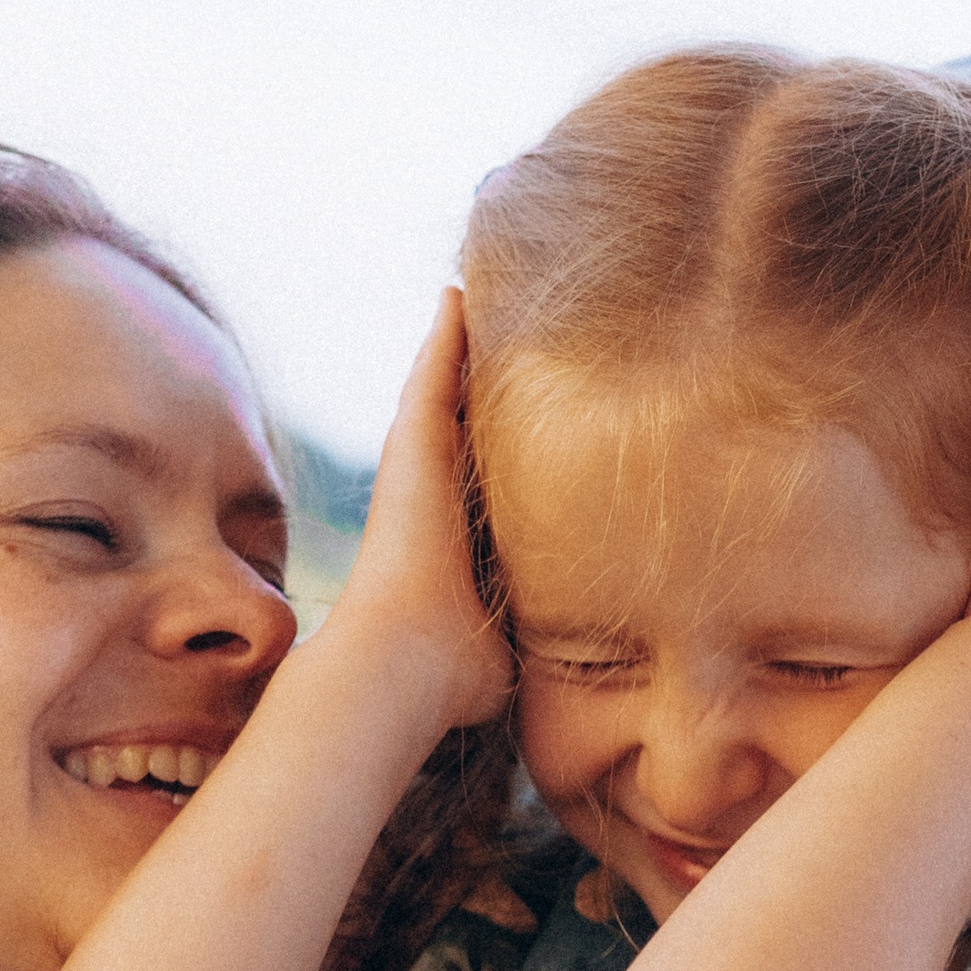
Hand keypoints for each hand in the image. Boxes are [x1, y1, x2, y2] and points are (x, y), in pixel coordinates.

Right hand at [326, 288, 513, 728]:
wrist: (406, 664)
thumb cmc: (454, 675)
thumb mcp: (506, 644)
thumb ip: (525, 637)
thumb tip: (564, 662)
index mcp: (453, 536)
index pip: (476, 480)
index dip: (493, 448)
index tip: (520, 416)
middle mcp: (429, 494)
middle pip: (454, 425)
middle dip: (471, 382)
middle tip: (495, 326)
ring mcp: (414, 466)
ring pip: (437, 391)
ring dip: (453, 347)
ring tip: (471, 295)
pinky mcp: (409, 445)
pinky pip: (429, 374)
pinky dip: (443, 335)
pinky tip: (457, 294)